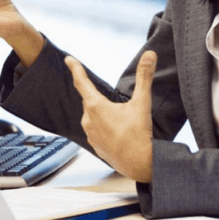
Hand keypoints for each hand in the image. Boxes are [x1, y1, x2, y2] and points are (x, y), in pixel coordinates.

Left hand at [66, 50, 155, 183]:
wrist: (140, 165)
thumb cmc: (139, 134)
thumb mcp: (142, 102)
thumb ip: (144, 76)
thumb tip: (150, 54)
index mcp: (96, 106)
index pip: (81, 82)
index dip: (76, 69)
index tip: (69, 59)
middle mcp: (88, 120)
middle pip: (90, 100)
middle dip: (98, 96)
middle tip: (110, 98)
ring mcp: (90, 134)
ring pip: (92, 116)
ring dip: (101, 113)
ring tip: (118, 118)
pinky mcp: (94, 146)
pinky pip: (95, 130)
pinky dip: (103, 127)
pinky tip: (115, 131)